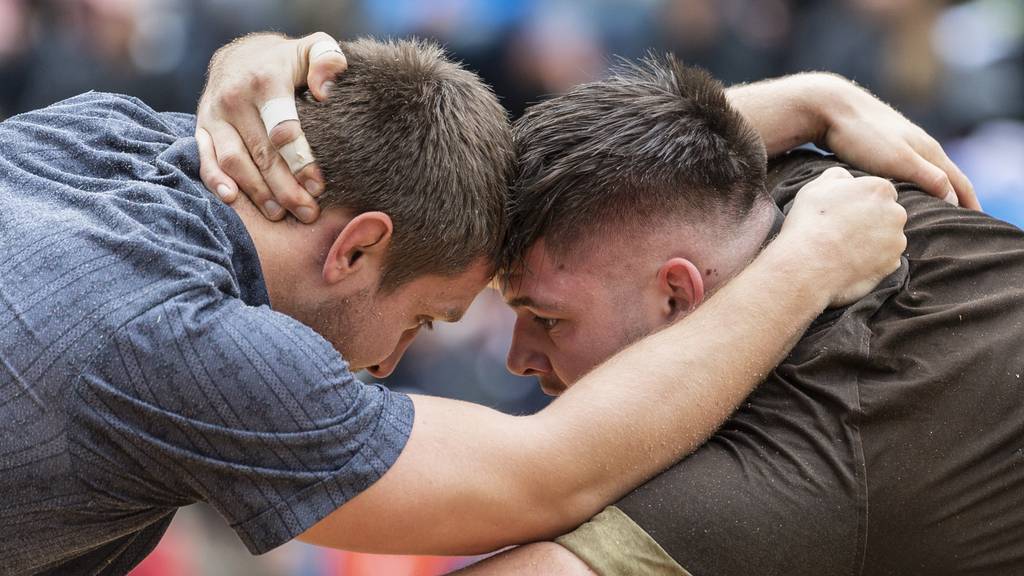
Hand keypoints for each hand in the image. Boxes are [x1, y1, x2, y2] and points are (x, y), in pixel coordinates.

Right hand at [196, 32, 347, 222]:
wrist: (241, 56)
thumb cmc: (287, 62)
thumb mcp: (312, 50)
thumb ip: (328, 61)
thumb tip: (324, 91)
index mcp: (265, 80)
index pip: (283, 129)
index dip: (301, 161)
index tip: (318, 186)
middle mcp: (235, 98)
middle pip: (261, 152)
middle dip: (285, 187)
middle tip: (307, 212)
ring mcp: (214, 114)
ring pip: (234, 161)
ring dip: (257, 192)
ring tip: (280, 215)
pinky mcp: (201, 128)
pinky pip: (205, 158)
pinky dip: (216, 181)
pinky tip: (233, 199)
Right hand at [778, 167, 907, 306]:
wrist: (808, 265)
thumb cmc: (809, 223)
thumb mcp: (816, 187)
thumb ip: (838, 176)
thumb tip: (846, 178)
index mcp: (879, 189)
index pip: (879, 191)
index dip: (861, 201)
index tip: (845, 212)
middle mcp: (896, 212)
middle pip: (888, 213)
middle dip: (871, 219)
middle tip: (844, 230)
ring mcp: (896, 240)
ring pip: (888, 236)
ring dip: (872, 240)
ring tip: (845, 247)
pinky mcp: (892, 263)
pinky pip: (885, 259)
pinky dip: (872, 260)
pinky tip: (850, 261)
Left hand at [814, 74, 979, 210]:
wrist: (831, 106)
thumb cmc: (863, 135)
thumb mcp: (898, 160)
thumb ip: (927, 177)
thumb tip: (953, 199)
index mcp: (929, 150)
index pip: (959, 182)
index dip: (971, 204)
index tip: (980, 225)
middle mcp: (919, 146)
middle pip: (947, 176)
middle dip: (959, 199)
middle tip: (966, 222)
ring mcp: (900, 144)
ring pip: (926, 171)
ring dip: (938, 190)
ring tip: (940, 210)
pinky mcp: (880, 145)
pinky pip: (906, 169)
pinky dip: (915, 184)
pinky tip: (906, 190)